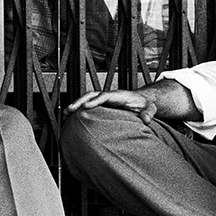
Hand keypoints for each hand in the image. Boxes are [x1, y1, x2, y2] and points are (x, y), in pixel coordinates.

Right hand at [69, 78, 195, 126]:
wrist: (143, 101)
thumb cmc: (145, 105)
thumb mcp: (150, 109)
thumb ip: (148, 113)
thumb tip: (145, 120)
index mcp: (118, 95)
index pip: (104, 96)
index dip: (95, 100)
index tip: (86, 107)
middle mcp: (109, 96)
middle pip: (91, 95)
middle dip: (79, 101)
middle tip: (70, 110)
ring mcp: (104, 100)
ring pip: (87, 99)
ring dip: (76, 105)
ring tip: (65, 114)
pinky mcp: (101, 105)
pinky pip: (88, 105)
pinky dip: (79, 109)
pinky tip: (70, 117)